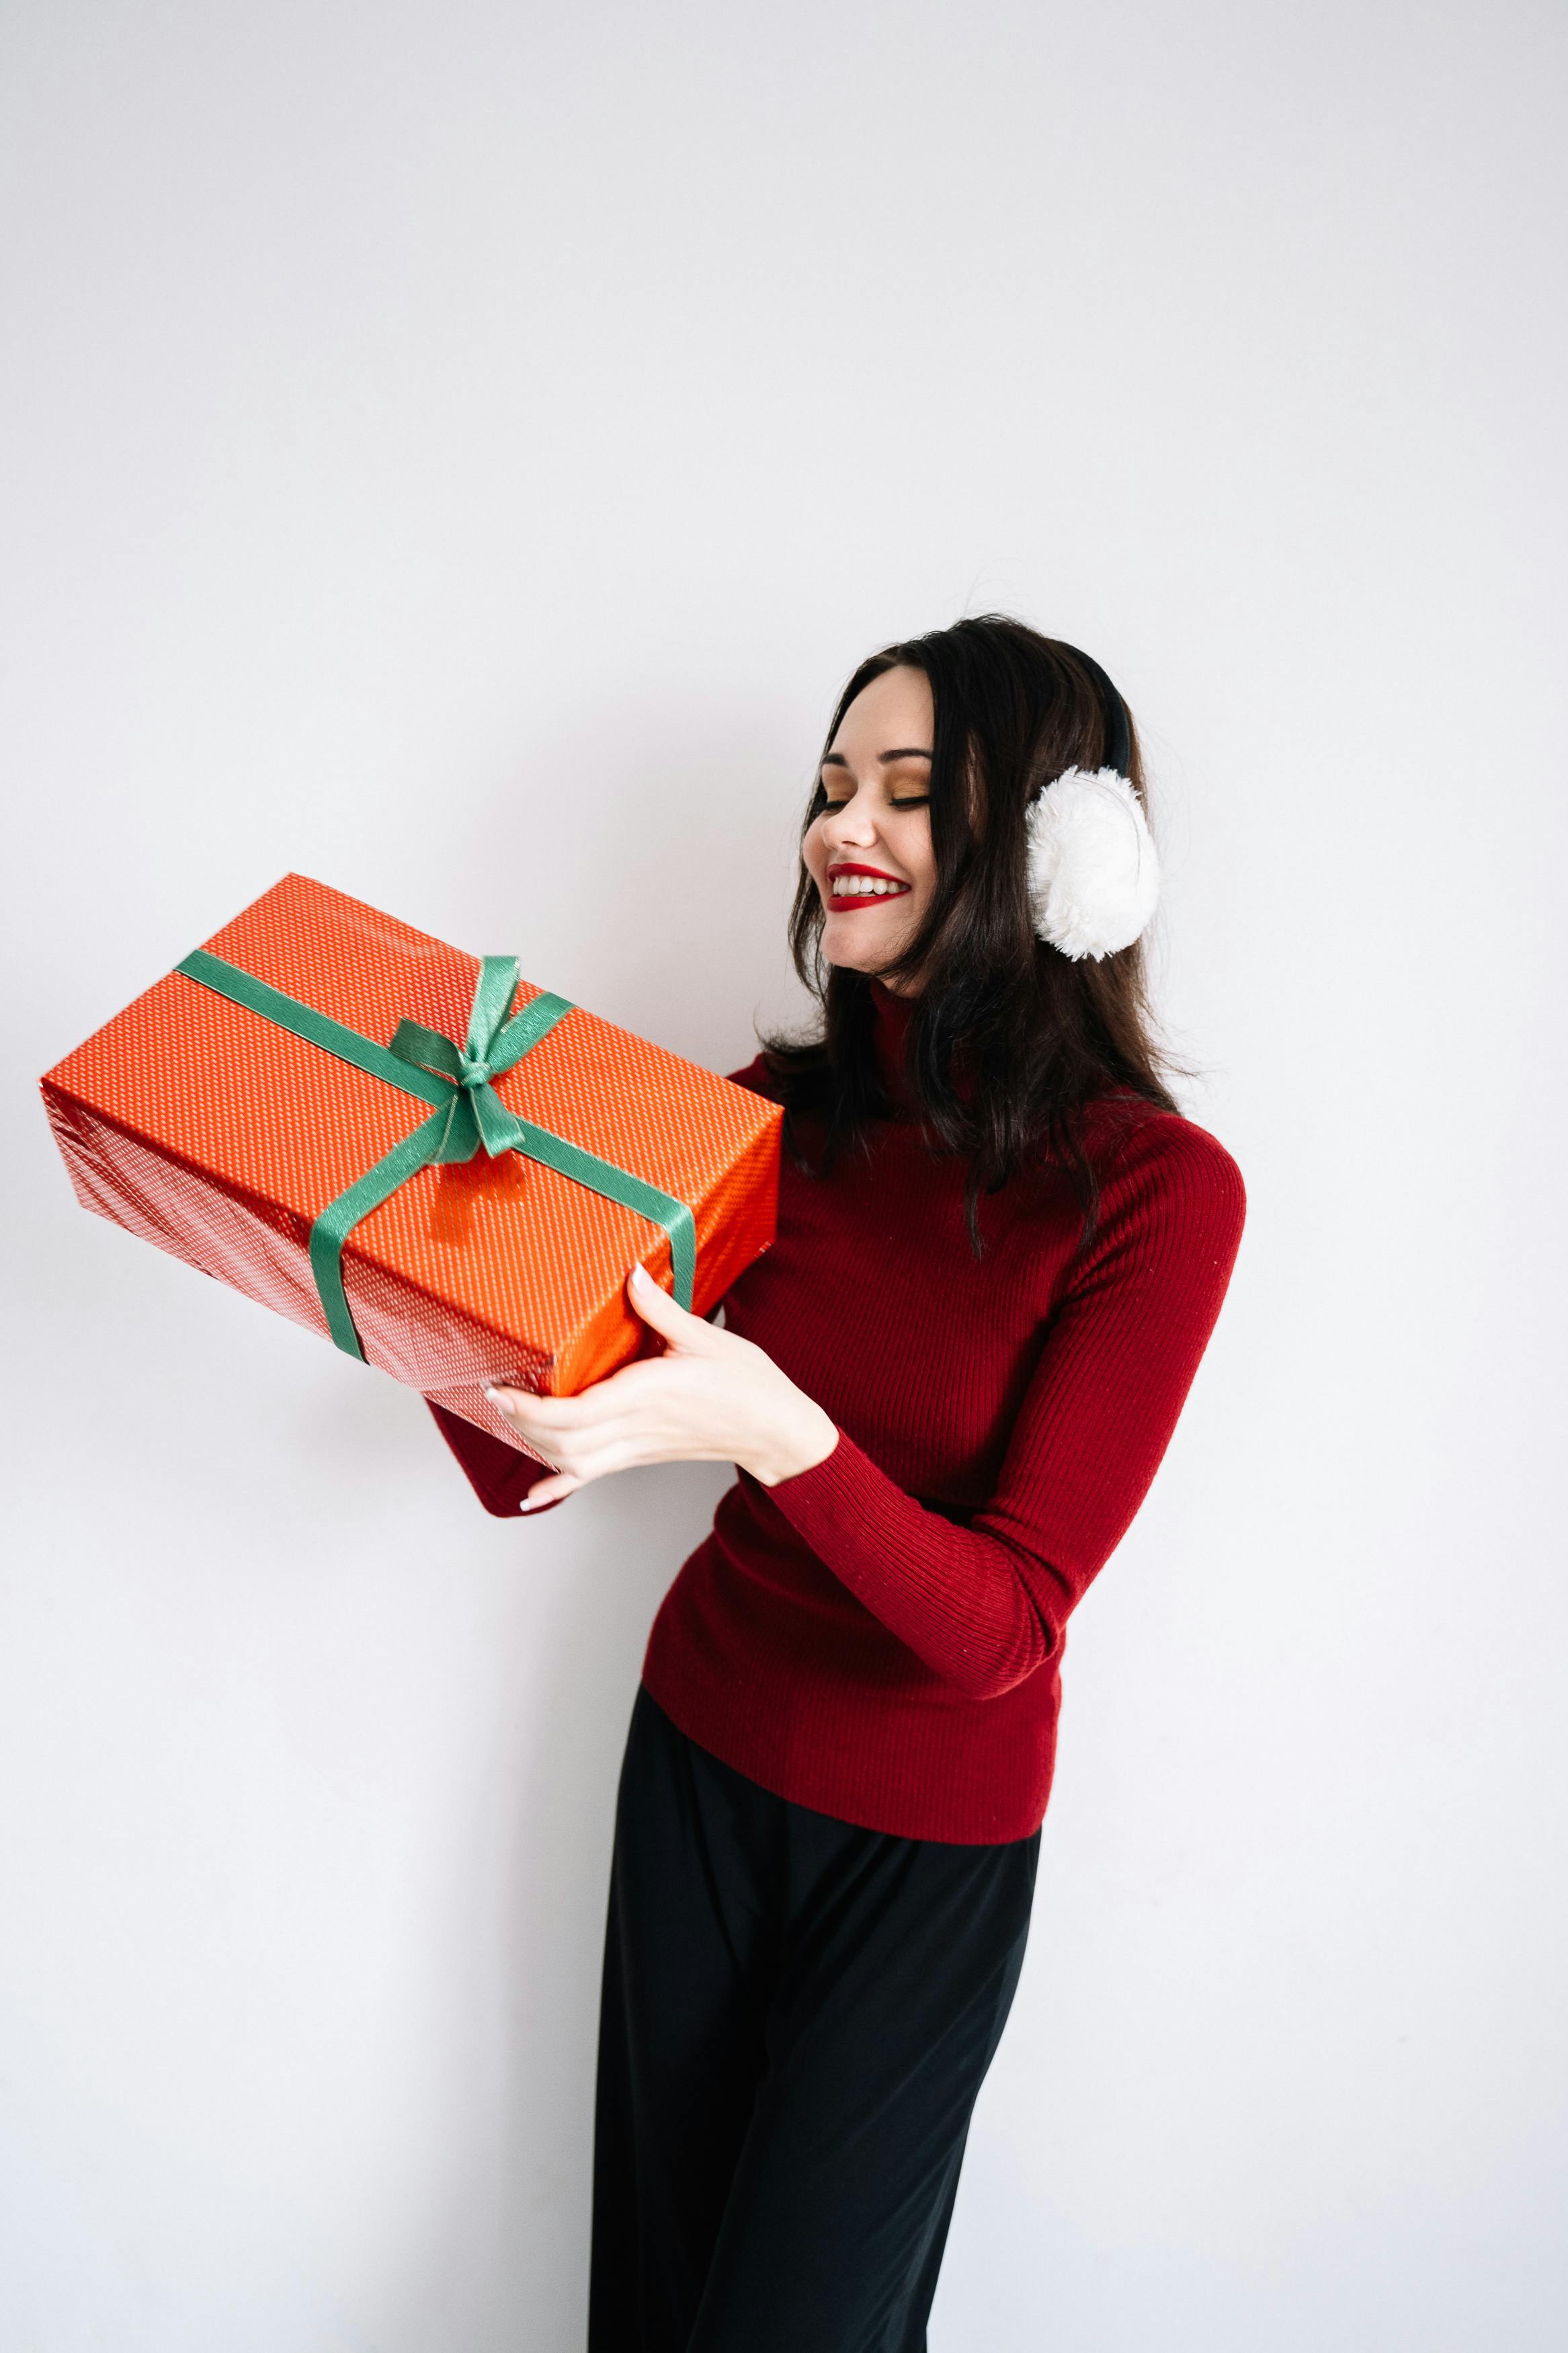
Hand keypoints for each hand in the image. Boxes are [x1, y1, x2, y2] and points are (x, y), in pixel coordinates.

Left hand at [485, 1262, 839, 1508]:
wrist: (775, 1429)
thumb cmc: (747, 1382)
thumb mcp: (703, 1336)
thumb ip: (659, 1308)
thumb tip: (631, 1274)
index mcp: (646, 1394)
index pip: (574, 1412)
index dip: (529, 1407)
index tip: (500, 1388)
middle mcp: (635, 1428)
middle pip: (561, 1441)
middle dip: (521, 1423)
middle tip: (494, 1394)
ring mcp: (636, 1448)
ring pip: (572, 1461)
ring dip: (534, 1445)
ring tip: (509, 1418)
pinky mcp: (640, 1457)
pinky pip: (592, 1478)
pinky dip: (557, 1486)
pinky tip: (531, 1497)